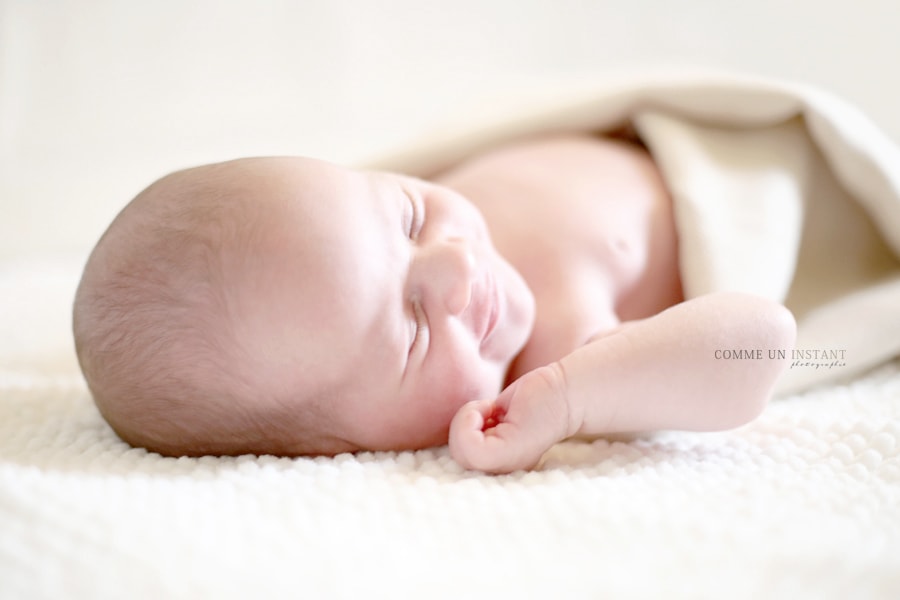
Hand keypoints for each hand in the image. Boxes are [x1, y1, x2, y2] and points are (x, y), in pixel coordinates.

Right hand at [449, 364, 572, 473]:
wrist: (564, 390)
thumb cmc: (531, 399)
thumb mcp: (494, 417)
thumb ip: (478, 430)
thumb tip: (458, 434)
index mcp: (500, 466)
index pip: (461, 460)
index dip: (464, 432)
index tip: (486, 418)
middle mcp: (504, 471)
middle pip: (457, 457)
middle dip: (463, 426)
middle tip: (489, 411)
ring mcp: (507, 464)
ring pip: (460, 451)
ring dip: (467, 419)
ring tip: (491, 409)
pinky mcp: (511, 451)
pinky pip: (469, 445)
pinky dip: (469, 418)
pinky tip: (492, 408)